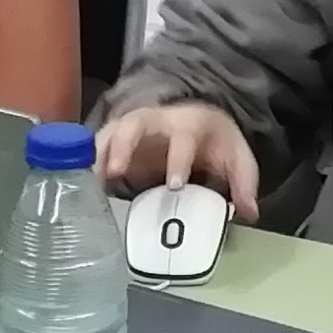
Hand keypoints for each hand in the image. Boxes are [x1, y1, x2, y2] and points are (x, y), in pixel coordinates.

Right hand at [93, 100, 261, 220]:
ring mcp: (134, 127)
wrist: (200, 119)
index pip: (182, 139)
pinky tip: (83, 185)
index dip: (177, 161)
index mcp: (189, 125)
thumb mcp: (237, 158)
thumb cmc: (216, 143)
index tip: (174, 185)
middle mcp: (157, 121)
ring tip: (91, 182)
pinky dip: (89, 162)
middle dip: (123, 146)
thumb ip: (243, 183)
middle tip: (114, 173)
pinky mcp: (118, 139)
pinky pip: (99, 145)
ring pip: (110, 132)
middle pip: (134, 124)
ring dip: (98, 154)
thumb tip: (249, 212)